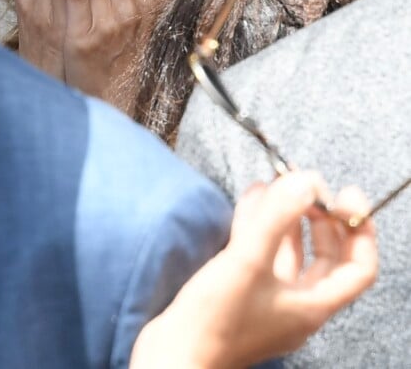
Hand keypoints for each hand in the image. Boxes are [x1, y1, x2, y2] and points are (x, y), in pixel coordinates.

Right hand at [130, 171, 377, 368]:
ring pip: (291, 253)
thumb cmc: (215, 320)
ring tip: (276, 182)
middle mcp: (297, 305)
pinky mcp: (243, 294)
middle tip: (306, 185)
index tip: (344, 195)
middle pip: (326, 257)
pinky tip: (250, 200)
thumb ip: (277, 217)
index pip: (358, 267)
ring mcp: (269, 301)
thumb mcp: (248, 261)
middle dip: (320, 216)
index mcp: (312, 305)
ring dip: (288, 217)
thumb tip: (305, 180)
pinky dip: (261, 225)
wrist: (173, 356)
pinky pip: (262, 254)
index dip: (359, 229)